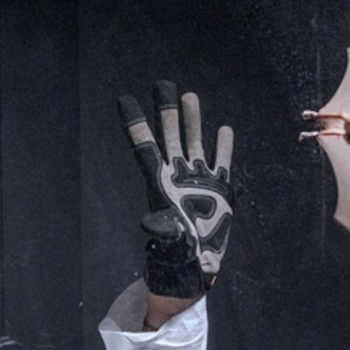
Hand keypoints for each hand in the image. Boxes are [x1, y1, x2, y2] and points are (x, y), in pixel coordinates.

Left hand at [116, 80, 234, 298]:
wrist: (198, 266)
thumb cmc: (180, 255)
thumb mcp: (170, 241)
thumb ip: (162, 229)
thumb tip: (150, 223)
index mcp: (160, 183)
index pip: (145, 147)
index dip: (135, 124)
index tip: (124, 100)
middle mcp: (177, 175)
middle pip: (169, 136)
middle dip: (166, 111)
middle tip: (162, 84)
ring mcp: (198, 179)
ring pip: (194, 142)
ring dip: (192, 120)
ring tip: (189, 96)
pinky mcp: (219, 187)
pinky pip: (221, 160)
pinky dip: (223, 145)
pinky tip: (224, 128)